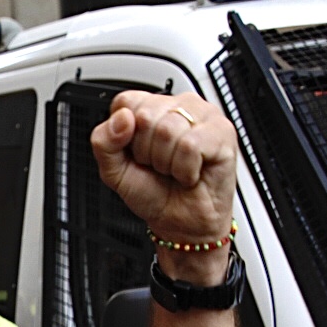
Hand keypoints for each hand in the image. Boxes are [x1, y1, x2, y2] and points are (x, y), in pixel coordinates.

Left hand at [92, 91, 237, 281]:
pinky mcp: (222, 132)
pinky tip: (191, 173)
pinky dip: (185, 169)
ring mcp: (203, 115)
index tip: (137, 154)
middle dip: (146, 152)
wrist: (180, 223)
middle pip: (145, 117)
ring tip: (175, 170)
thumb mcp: (114, 170)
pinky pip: (190, 145)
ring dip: (167, 163)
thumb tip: (123, 118)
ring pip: (168, 131)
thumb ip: (103, 142)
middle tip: (160, 166)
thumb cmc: (153, 193)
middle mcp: (178, 106)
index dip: (125, 136)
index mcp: (151, 108)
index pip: (125, 103)